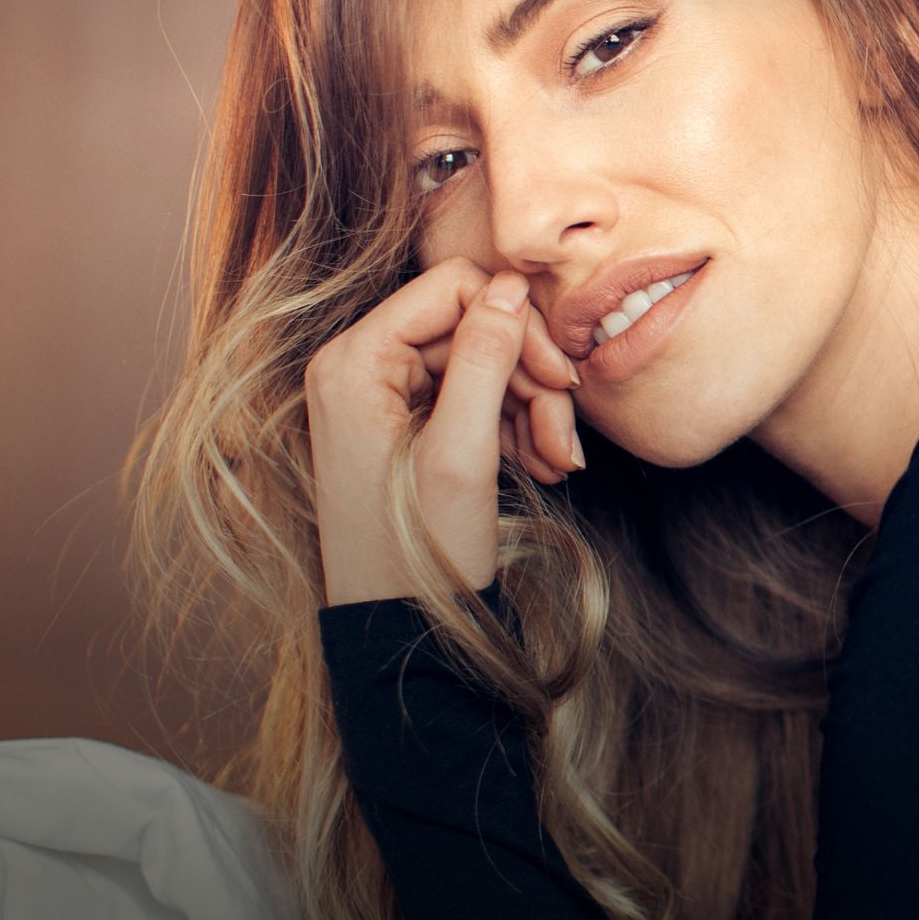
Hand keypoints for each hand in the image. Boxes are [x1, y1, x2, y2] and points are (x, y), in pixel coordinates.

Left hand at [305, 257, 583, 605]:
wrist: (397, 632)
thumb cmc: (417, 554)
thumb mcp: (460, 453)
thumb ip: (485, 361)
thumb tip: (511, 287)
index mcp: (354, 362)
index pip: (452, 289)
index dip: (515, 325)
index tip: (559, 378)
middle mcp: (359, 368)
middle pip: (470, 329)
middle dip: (528, 380)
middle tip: (564, 439)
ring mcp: (380, 398)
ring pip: (480, 365)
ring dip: (530, 408)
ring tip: (557, 462)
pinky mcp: (403, 425)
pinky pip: (471, 398)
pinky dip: (512, 426)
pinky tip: (540, 464)